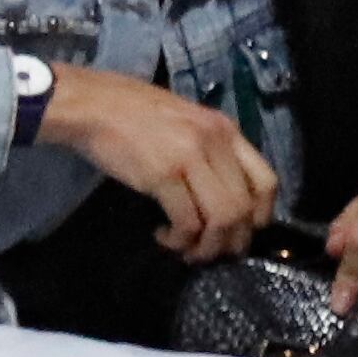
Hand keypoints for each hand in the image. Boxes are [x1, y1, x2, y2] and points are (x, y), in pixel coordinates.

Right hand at [35, 65, 277, 262]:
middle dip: (232, 240)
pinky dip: (179, 239)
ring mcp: (190, 157)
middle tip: (212, 252)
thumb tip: (218, 189)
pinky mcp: (162, 174)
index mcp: (224, 128)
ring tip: (187, 250)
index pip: (267, 180)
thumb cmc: (131, 110)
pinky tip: (163, 235)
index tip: (243, 230)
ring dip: (207, 246)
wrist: (90, 104)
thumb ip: (208, 147)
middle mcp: (215, 142)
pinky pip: (187, 221)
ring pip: (221, 218)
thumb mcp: (185, 120)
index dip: (261, 215)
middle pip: (244, 207)